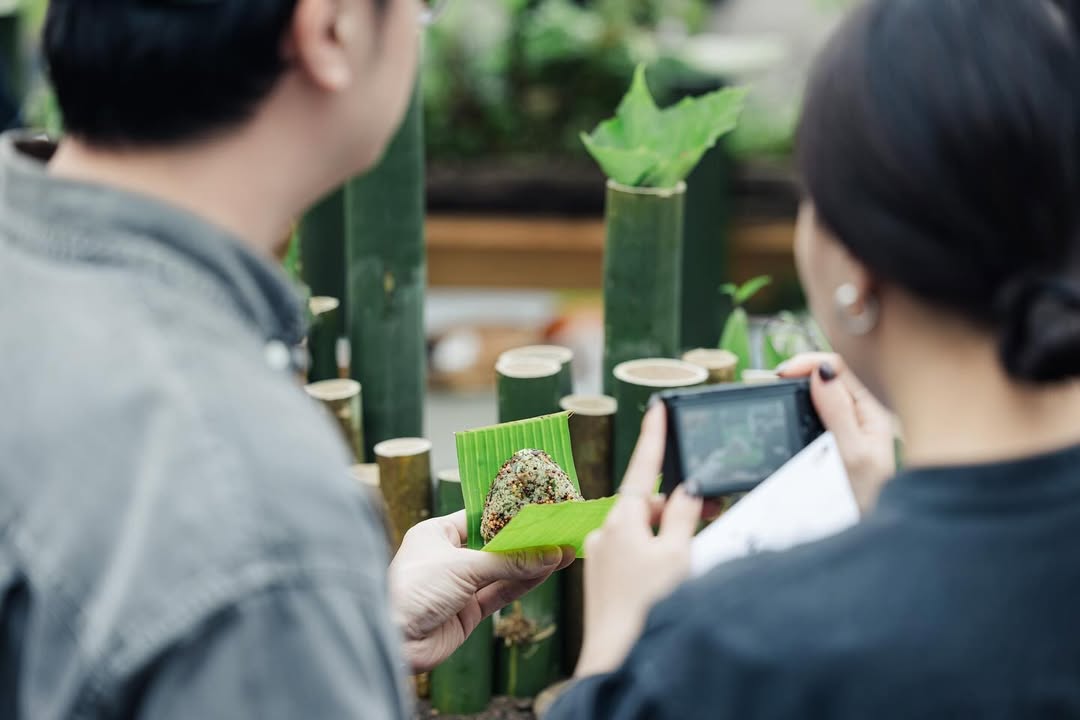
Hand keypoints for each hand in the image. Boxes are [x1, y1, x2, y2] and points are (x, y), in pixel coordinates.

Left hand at [388, 511, 573, 672]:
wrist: (394, 641)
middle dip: (526, 541)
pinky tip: (547, 572)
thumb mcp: (463, 568)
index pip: (480, 517)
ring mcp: (459, 585)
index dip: (509, 514)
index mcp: (437, 534)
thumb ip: (507, 561)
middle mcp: (448, 556)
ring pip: (502, 571)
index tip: (539, 508)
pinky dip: (523, 584)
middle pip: (495, 545)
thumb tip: (548, 553)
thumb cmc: (415, 590)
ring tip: (564, 552)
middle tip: (559, 531)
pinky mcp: (468, 611)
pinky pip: (501, 593)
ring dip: (532, 564)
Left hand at [575, 405, 702, 677]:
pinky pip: (631, 552)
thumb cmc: (645, 608)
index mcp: (622, 519)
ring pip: (641, 530)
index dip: (654, 436)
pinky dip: (653, 553)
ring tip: (691, 556)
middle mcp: (604, 532)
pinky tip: (669, 573)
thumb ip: (686, 516)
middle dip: (677, 505)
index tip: (658, 407)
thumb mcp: (678, 555)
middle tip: (711, 507)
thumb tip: (689, 489)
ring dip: (667, 533)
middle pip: (648, 504)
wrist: (615, 659)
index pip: (644, 467)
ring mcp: (600, 556)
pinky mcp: (601, 578)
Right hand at [778, 353, 896, 513]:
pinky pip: (816, 412)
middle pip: (828, 377)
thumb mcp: (851, 454)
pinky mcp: (834, 440)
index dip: (809, 364)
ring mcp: (848, 427)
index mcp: (872, 413)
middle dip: (800, 373)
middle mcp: (861, 416)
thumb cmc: (865, 497)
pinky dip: (799, 406)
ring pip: (821, 393)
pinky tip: (788, 410)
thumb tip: (821, 370)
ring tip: (778, 389)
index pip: (839, 370)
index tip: (781, 374)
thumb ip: (838, 412)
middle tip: (775, 382)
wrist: (865, 531)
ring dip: (798, 388)